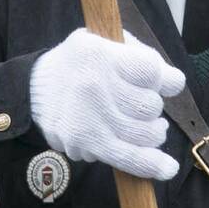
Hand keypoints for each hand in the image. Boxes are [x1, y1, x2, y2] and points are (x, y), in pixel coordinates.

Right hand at [30, 28, 185, 179]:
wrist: (35, 88)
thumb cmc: (81, 63)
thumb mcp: (103, 40)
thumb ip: (139, 53)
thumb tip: (174, 82)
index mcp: (99, 53)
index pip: (152, 71)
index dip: (167, 80)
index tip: (166, 83)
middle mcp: (93, 85)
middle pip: (150, 105)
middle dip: (153, 106)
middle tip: (140, 102)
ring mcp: (88, 117)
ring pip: (146, 133)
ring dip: (153, 131)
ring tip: (145, 125)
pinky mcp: (85, 143)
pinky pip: (128, 158)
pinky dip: (152, 164)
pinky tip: (167, 167)